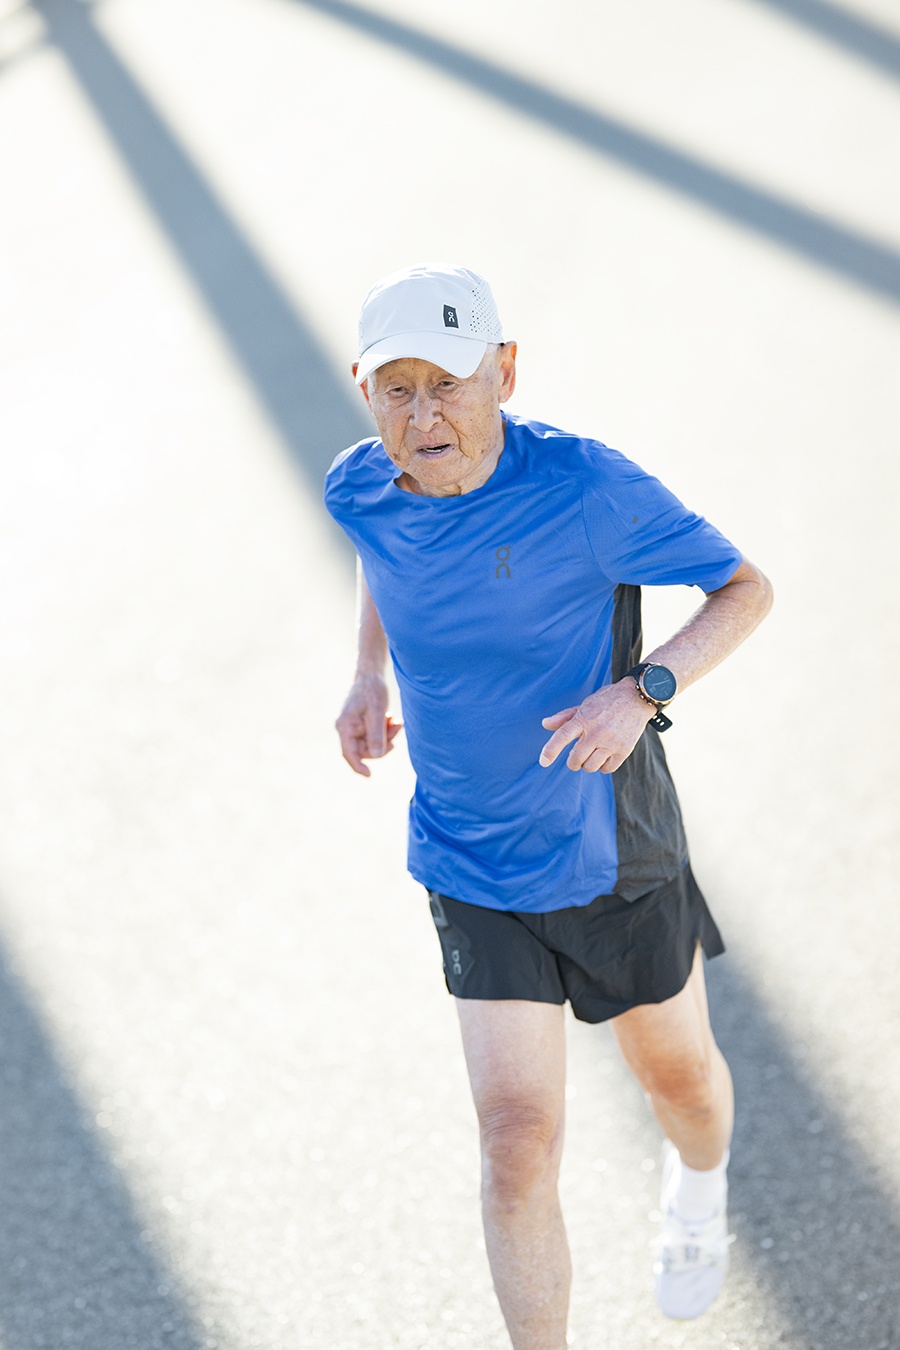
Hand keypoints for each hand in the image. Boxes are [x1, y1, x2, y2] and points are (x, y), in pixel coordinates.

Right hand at [336, 673, 402, 775]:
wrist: (371, 673)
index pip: (349, 753)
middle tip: (397, 728)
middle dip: (383, 743)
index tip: (369, 775)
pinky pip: (373, 735)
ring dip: (386, 735)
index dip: (358, 766)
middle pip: (364, 749)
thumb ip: (377, 734)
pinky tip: (391, 719)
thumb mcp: (377, 712)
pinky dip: (384, 730)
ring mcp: (353, 727)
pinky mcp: (361, 724)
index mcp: (345, 726)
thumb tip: (377, 755)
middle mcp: (346, 728)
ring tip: (396, 722)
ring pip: (371, 743)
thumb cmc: (372, 689)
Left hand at [539, 680, 653, 772]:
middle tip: (577, 755)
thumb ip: (564, 717)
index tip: (543, 762)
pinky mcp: (624, 750)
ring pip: (590, 766)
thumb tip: (544, 724)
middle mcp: (596, 732)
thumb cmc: (607, 701)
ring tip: (592, 755)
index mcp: (583, 719)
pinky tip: (604, 757)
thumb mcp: (584, 705)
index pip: (562, 736)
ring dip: (587, 764)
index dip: (550, 750)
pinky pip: (606, 769)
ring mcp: (611, 742)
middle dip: (573, 761)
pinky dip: (602, 766)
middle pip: (575, 759)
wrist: (637, 698)